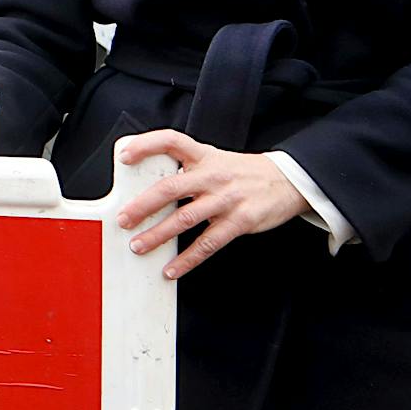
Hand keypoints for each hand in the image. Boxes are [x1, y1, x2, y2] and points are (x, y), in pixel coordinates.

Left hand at [116, 130, 311, 278]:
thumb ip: (186, 168)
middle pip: (170, 188)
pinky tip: (172, 269)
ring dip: (158, 235)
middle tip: (123, 219)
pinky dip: (187, 259)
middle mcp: (212, 175)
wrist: (287, 181)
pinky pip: (208, 244)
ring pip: (185, 219)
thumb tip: (149, 186)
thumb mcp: (214, 159)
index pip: (171, 140)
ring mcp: (226, 199)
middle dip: (142, 205)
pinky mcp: (240, 222)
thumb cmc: (242, 172)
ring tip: (138, 246)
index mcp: (203, 156)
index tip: (124, 156)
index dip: (145, 145)